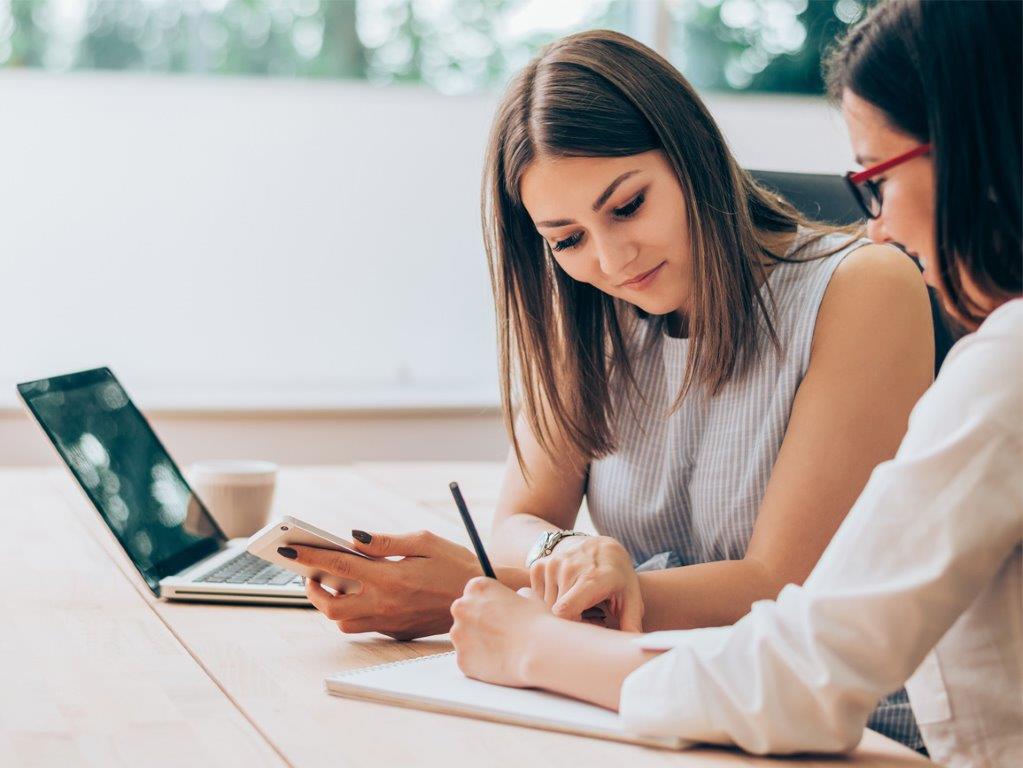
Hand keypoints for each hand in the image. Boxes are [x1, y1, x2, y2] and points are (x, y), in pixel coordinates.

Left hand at [289, 530, 482, 640]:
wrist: (481, 598)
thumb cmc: (455, 564)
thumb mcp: (424, 541)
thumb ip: (385, 542)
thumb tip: (352, 538)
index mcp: (390, 577)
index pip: (338, 565)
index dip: (310, 556)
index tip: (290, 548)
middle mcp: (386, 604)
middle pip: (331, 606)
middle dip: (313, 590)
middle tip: (309, 573)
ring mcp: (391, 622)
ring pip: (344, 622)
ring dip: (331, 604)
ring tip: (331, 583)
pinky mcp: (397, 632)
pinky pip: (364, 626)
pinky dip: (353, 612)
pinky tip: (358, 594)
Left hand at [450, 579, 555, 687]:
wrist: (539, 652)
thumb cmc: (537, 622)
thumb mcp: (528, 597)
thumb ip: (515, 594)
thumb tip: (516, 597)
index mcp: (477, 587)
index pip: (473, 593)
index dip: (487, 604)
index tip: (497, 613)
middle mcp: (461, 607)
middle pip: (464, 614)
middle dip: (476, 623)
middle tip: (498, 633)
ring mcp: (458, 635)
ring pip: (463, 638)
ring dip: (477, 642)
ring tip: (501, 649)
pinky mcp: (461, 659)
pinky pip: (468, 660)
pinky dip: (479, 662)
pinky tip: (498, 662)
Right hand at [529, 534, 643, 630]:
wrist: (600, 546)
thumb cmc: (617, 576)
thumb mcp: (631, 597)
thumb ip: (632, 622)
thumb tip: (636, 644)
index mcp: (592, 578)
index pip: (564, 612)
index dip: (572, 627)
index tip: (587, 625)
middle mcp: (568, 568)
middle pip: (555, 613)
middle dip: (569, 622)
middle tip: (587, 617)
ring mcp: (552, 565)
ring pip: (545, 606)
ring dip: (558, 613)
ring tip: (577, 607)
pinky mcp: (539, 565)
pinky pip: (536, 596)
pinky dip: (548, 602)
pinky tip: (565, 596)